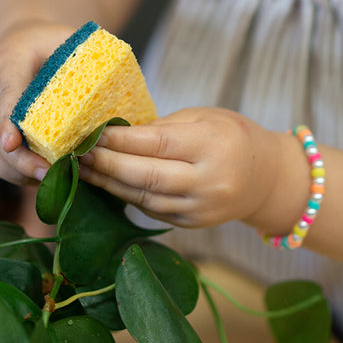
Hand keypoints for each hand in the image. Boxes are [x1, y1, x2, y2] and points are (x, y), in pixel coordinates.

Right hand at [0, 21, 74, 184]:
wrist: (20, 40)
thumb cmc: (52, 42)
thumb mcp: (70, 40)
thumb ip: (86, 61)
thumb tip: (119, 90)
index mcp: (10, 60)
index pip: (7, 90)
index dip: (8, 118)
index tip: (13, 144)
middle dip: (18, 158)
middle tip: (50, 175)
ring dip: (14, 171)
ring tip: (48, 181)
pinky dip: (12, 172)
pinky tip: (38, 178)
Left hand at [79, 108, 283, 228]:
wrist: (266, 178)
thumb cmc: (232, 136)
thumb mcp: (203, 118)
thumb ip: (161, 128)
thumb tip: (115, 134)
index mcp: (212, 146)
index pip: (155, 144)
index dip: (118, 140)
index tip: (90, 132)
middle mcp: (208, 182)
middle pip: (145, 176)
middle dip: (105, 164)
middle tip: (76, 152)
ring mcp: (200, 209)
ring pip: (143, 198)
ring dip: (108, 183)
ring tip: (81, 168)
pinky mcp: (191, 225)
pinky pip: (151, 210)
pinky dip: (125, 195)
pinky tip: (105, 182)